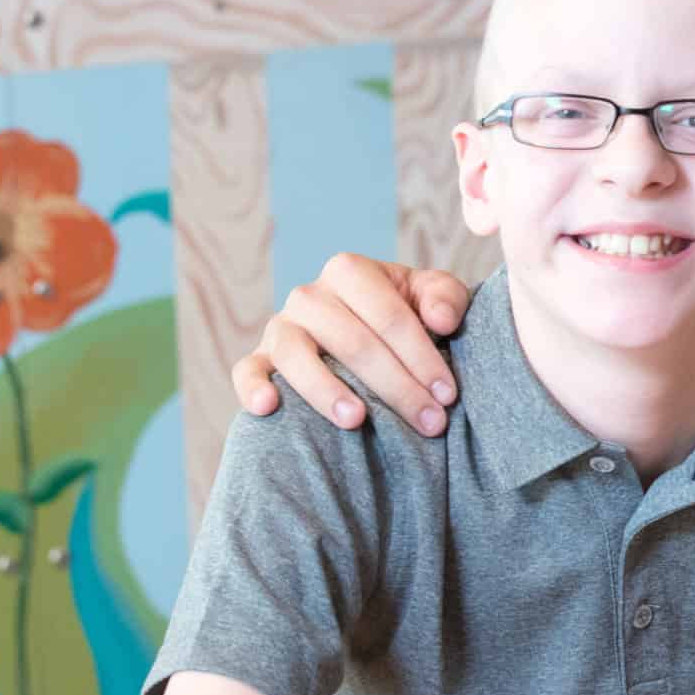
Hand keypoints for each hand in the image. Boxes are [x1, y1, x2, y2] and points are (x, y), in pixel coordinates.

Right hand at [231, 253, 469, 435]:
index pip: (389, 315)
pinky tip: (268, 407)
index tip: (448, 395)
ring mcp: (280, 327)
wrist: (371, 331)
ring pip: (297, 355)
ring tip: (357, 420)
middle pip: (352, 341)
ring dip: (326, 390)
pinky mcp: (259, 357)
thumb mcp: (432, 296)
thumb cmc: (408, 312)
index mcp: (351, 272)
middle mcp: (310, 296)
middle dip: (396, 386)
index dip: (422, 356)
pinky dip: (252, 386)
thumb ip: (445, 297)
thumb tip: (441, 320)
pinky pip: (246, 370)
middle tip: (430, 422)